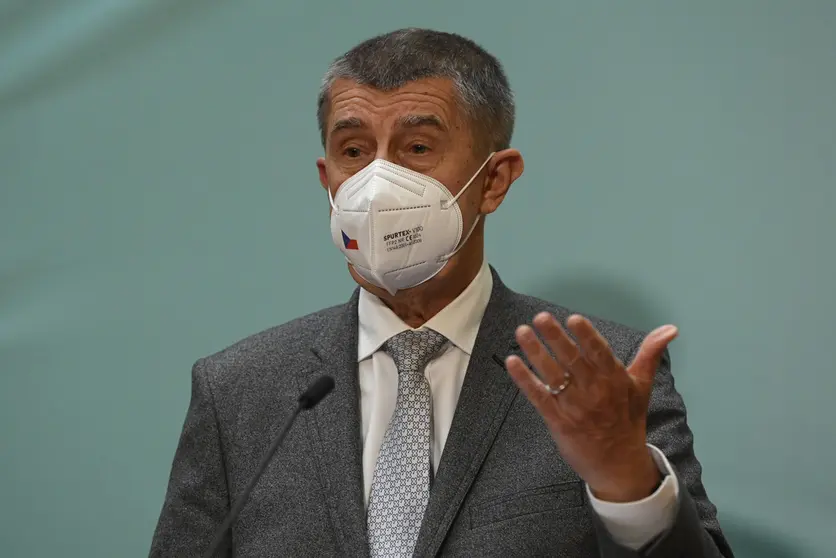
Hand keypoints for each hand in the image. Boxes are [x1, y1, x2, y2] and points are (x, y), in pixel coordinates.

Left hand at [505, 312, 677, 502]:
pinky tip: (512, 362)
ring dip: (536, 352)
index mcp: (615, 380)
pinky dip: (524, 379)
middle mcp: (594, 391)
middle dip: (556, 338)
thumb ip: (650, 354)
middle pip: (572, 360)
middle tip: (540, 317)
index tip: (574, 318)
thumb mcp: (641, 386)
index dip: (587, 336)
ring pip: (553, 375)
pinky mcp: (558, 421)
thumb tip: (670, 328)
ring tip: (522, 331)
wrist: (620, 466)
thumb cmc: (628, 420)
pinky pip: (539, 397)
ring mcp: (575, 407)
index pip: (599, 353)